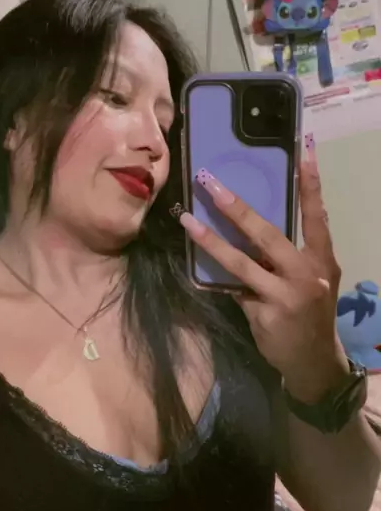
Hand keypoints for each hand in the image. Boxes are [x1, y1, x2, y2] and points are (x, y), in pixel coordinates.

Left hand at [178, 150, 348, 403]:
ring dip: (210, 240)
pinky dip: (217, 278)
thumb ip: (289, 256)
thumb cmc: (310, 312)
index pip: (316, 215)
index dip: (310, 184)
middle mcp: (306, 274)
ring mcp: (284, 296)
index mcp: (322, 259)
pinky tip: (196, 265)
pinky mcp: (263, 315)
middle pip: (266, 234)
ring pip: (240, 262)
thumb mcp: (313, 280)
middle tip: (211, 182)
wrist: (314, 361)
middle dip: (236, 207)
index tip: (304, 149)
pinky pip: (233, 289)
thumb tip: (250, 227)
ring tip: (187, 220)